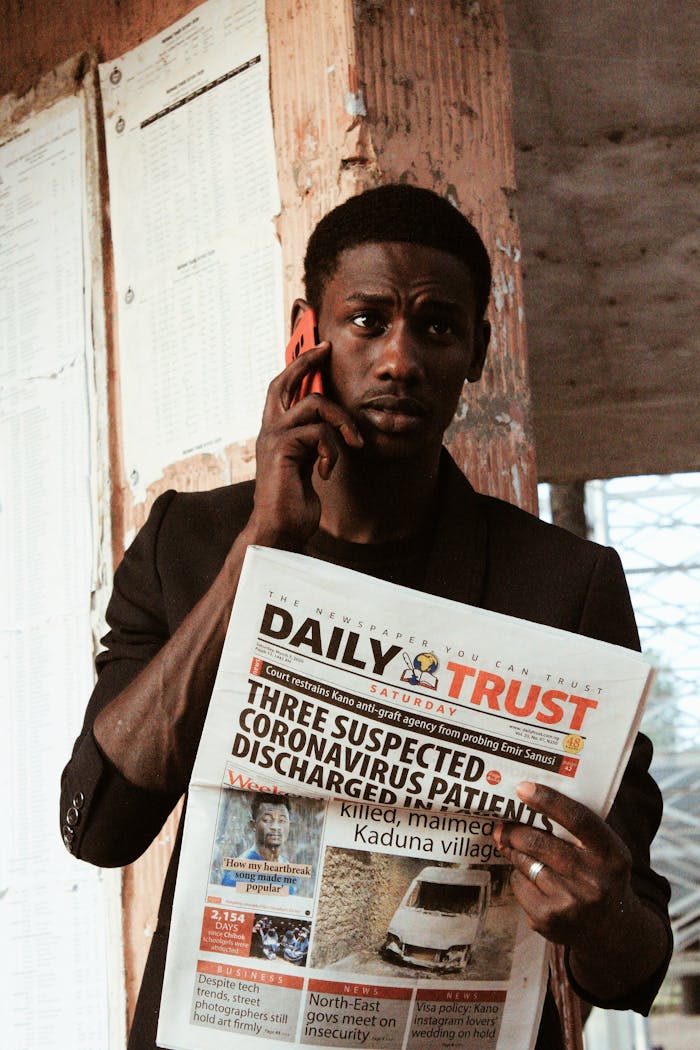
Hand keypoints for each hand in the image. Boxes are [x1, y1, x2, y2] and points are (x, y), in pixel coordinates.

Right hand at [246, 342, 362, 547]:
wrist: (279, 529)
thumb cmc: (294, 502)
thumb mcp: (307, 464)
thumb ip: (313, 441)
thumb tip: (330, 425)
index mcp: (275, 431)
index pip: (283, 388)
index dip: (300, 365)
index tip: (321, 348)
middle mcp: (269, 429)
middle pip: (284, 380)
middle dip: (307, 360)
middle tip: (327, 348)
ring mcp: (273, 437)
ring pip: (316, 404)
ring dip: (343, 423)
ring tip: (353, 445)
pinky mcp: (282, 449)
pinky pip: (319, 433)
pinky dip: (332, 451)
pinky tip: (327, 472)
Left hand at [494, 781, 668, 999]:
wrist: (612, 932)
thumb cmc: (602, 878)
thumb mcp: (606, 851)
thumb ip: (578, 828)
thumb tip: (528, 804)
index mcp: (611, 854)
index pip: (578, 820)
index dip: (548, 801)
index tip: (523, 789)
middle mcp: (593, 879)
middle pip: (539, 842)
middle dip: (515, 831)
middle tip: (503, 826)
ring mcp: (570, 902)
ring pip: (525, 862)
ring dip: (517, 854)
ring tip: (518, 851)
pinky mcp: (548, 919)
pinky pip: (519, 884)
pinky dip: (519, 877)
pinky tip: (531, 880)